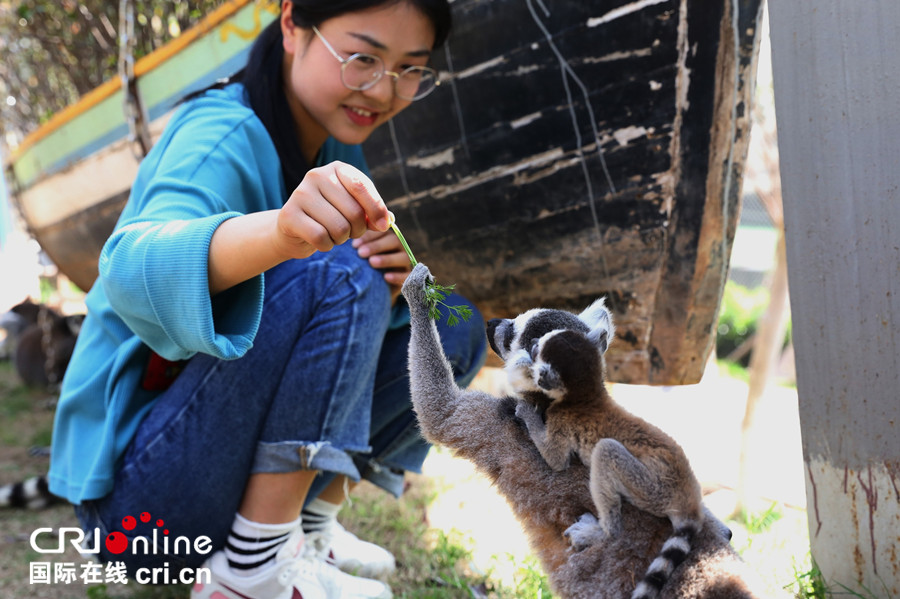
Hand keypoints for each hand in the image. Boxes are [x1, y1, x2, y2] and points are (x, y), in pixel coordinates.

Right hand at [275, 162, 391, 259]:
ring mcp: (300, 193)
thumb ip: (373, 213)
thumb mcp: (354, 209)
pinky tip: (320, 240)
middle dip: (358, 230)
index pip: (361, 186)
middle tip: (349, 232)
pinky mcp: (289, 214)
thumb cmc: (330, 217)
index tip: (384, 226)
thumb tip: (388, 220)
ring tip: (333, 234)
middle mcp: (317, 175)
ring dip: (341, 239)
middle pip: (353, 211)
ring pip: (339, 227)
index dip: (376, 208)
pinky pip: (320, 237)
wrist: (294, 229)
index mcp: (337, 169)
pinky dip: (326, 245)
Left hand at [353, 229, 411, 304]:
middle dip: (377, 246)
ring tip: (371, 263)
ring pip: (403, 257)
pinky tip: (385, 277)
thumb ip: (355, 245)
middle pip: (394, 240)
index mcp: (387, 238)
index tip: (354, 245)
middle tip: (360, 253)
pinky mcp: (409, 278)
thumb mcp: (359, 256)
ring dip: (387, 259)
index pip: (383, 230)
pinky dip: (397, 276)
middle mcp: (399, 248)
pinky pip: (408, 275)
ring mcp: (406, 263)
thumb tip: (341, 237)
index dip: (369, 235)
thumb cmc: (362, 268)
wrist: (374, 291)